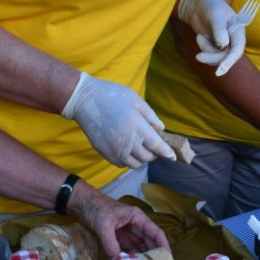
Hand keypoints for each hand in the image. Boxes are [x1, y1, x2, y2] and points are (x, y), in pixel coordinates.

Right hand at [61, 72, 175, 168]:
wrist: (86, 100)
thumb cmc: (113, 95)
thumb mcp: (136, 100)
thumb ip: (150, 116)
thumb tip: (161, 129)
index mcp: (136, 125)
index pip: (156, 146)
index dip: (167, 153)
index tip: (173, 157)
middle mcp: (126, 140)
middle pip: (147, 157)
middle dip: (154, 153)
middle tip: (153, 144)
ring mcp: (114, 148)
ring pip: (134, 164)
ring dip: (141, 158)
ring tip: (141, 147)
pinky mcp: (104, 152)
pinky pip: (121, 164)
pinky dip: (128, 160)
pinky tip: (128, 149)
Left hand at [69, 181, 168, 258]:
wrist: (81, 204)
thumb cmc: (96, 209)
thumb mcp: (104, 225)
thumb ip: (111, 244)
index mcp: (137, 218)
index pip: (155, 232)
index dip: (163, 245)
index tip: (168, 259)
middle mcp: (135, 225)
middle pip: (149, 242)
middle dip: (153, 256)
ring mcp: (126, 232)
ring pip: (139, 248)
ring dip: (142, 259)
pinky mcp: (117, 238)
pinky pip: (127, 250)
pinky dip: (130, 259)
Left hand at [178, 0, 246, 75]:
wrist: (196, 3)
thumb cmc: (209, 5)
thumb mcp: (215, 15)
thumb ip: (219, 30)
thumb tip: (223, 44)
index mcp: (238, 31)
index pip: (237, 50)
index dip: (230, 61)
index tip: (220, 71)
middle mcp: (233, 39)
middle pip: (226, 57)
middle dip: (212, 58)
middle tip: (198, 57)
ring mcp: (224, 43)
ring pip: (217, 58)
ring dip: (206, 51)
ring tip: (199, 37)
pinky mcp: (214, 45)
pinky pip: (210, 55)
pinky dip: (203, 48)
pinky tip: (199, 37)